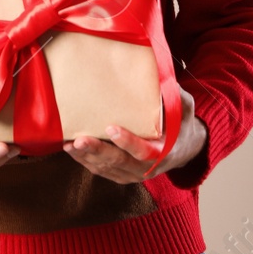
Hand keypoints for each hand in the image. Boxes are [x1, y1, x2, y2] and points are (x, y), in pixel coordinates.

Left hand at [62, 85, 205, 184]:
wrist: (183, 149)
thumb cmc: (180, 124)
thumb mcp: (183, 108)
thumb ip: (173, 97)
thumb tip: (160, 78)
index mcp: (163, 152)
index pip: (143, 150)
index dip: (127, 141)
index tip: (111, 128)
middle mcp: (147, 168)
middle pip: (119, 162)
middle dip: (98, 150)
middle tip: (79, 139)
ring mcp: (133, 174)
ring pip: (106, 168)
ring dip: (86, 157)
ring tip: (69, 144)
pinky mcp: (122, 175)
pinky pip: (102, 170)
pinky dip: (86, 161)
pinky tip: (72, 150)